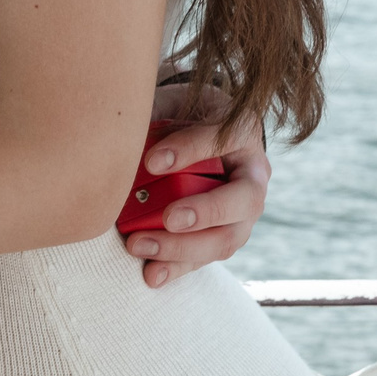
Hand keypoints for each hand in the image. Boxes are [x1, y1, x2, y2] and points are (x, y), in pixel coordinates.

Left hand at [129, 84, 272, 289]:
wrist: (202, 132)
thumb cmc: (185, 113)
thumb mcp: (175, 101)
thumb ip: (157, 114)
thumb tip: (123, 133)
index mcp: (243, 131)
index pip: (226, 137)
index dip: (191, 149)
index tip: (152, 162)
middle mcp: (253, 174)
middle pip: (243, 200)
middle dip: (205, 213)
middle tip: (168, 218)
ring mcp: (244, 212)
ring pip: (227, 238)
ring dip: (182, 248)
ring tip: (138, 245)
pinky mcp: (225, 236)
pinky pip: (206, 258)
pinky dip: (177, 268)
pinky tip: (151, 274)